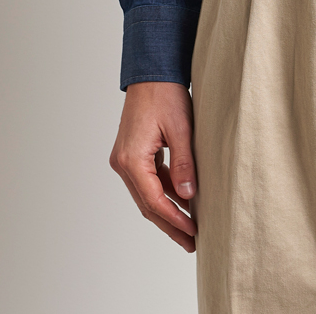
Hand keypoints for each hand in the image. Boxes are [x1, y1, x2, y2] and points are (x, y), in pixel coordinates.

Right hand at [109, 81, 198, 251]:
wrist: (152, 72)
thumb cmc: (165, 94)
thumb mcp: (181, 128)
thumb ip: (183, 162)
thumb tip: (187, 195)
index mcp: (131, 159)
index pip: (154, 200)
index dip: (174, 219)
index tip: (193, 232)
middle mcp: (122, 163)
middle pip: (147, 204)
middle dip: (170, 224)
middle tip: (191, 242)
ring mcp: (125, 159)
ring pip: (147, 194)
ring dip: (167, 211)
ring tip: (189, 228)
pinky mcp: (132, 154)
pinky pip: (148, 181)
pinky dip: (164, 192)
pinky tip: (182, 200)